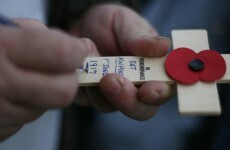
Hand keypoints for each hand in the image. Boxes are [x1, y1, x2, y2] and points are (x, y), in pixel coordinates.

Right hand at [0, 19, 90, 140]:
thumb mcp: (3, 29)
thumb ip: (37, 33)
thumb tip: (72, 47)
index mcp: (4, 49)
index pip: (62, 54)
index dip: (77, 52)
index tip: (78, 50)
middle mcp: (3, 83)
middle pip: (64, 91)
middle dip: (70, 79)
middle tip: (62, 69)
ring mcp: (1, 110)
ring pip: (49, 106)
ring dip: (49, 93)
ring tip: (30, 79)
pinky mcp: (2, 128)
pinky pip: (30, 117)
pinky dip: (32, 105)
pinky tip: (18, 93)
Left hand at [70, 4, 173, 119]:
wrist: (85, 25)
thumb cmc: (113, 25)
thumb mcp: (128, 24)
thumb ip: (142, 37)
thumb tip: (163, 46)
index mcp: (153, 71)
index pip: (163, 90)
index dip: (158, 95)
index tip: (147, 90)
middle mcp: (135, 88)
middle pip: (140, 110)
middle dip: (127, 100)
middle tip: (112, 80)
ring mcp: (112, 94)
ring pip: (109, 106)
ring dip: (100, 87)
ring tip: (93, 53)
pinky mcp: (91, 95)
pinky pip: (87, 98)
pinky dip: (84, 82)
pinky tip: (83, 62)